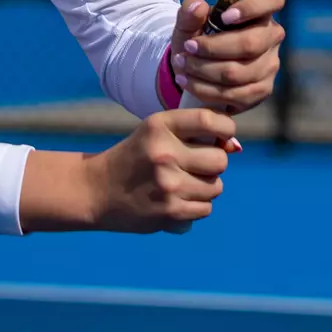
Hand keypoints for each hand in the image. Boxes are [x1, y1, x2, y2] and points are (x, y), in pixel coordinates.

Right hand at [19, 109, 240, 233]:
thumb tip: (235, 147)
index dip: (226, 128)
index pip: (210, 120)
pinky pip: (206, 208)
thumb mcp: (154, 134)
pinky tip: (176, 201)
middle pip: (220, 160)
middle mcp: (164, 153)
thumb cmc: (134, 159)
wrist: (96, 191)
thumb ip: (192, 135)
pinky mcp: (170, 211)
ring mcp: (168, 184)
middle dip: (213, 164)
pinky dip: (196, 207)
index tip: (222, 136)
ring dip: (205, 188)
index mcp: (159, 126)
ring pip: (216, 187)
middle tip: (194, 166)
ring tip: (181, 186)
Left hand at [168, 0, 285, 114]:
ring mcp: (270, 65)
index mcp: (259, 11)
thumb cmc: (198, 37)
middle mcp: (271, 36)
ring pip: (239, 73)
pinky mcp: (262, 90)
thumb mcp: (188, 23)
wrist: (195, 67)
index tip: (224, 17)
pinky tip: (188, 82)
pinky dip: (206, 89)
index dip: (252, 6)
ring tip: (183, 64)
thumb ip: (189, 12)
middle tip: (187, 47)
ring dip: (204, 70)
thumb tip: (198, 6)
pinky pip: (235, 94)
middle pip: (250, 44)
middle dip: (212, 48)